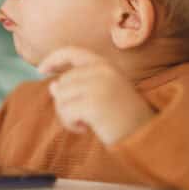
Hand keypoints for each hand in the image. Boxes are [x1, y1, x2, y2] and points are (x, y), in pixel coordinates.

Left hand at [38, 47, 155, 145]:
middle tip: (80, 119)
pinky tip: (85, 129)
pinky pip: (65, 112)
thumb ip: (79, 87)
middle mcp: (102, 71)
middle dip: (63, 102)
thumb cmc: (124, 118)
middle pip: (62, 83)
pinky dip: (70, 124)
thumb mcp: (102, 95)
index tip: (41, 69)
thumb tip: (52, 86)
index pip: (72, 52)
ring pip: (60, 98)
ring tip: (85, 124)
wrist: (147, 137)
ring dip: (67, 115)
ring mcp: (98, 86)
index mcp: (106, 65)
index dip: (54, 59)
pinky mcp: (94, 104)